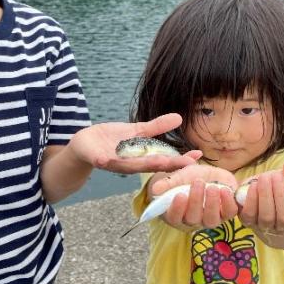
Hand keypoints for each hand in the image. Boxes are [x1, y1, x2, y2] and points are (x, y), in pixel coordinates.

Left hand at [68, 113, 201, 173]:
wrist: (86, 144)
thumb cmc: (113, 139)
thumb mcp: (137, 131)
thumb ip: (156, 127)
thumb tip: (179, 118)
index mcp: (141, 157)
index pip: (164, 160)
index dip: (180, 160)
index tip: (197, 157)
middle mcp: (130, 164)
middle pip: (151, 165)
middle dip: (168, 164)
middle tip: (186, 163)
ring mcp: (113, 162)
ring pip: (130, 165)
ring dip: (143, 164)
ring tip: (160, 161)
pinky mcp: (96, 158)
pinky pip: (101, 160)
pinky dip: (104, 160)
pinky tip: (106, 159)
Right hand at [151, 163, 238, 228]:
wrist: (208, 174)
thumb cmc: (188, 178)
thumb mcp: (177, 177)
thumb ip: (167, 183)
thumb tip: (155, 190)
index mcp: (177, 213)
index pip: (174, 218)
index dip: (177, 209)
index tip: (180, 194)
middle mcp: (193, 220)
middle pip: (192, 219)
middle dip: (195, 201)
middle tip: (197, 182)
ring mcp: (210, 219)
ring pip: (211, 220)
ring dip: (211, 204)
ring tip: (212, 187)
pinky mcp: (226, 213)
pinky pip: (229, 213)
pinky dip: (228, 202)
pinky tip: (225, 189)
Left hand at [237, 162, 283, 244]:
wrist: (264, 197)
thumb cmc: (282, 189)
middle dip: (280, 195)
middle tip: (276, 176)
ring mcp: (266, 226)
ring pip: (267, 216)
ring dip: (265, 194)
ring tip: (265, 178)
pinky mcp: (249, 222)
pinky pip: (250, 214)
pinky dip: (252, 199)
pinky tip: (254, 185)